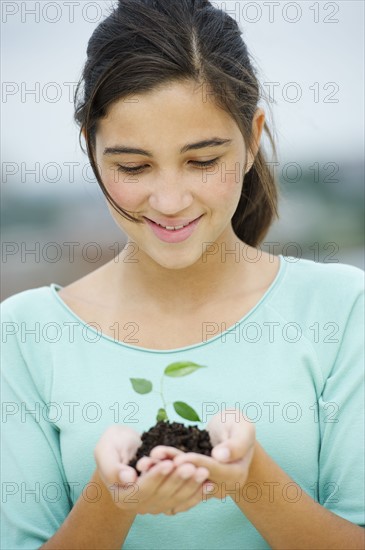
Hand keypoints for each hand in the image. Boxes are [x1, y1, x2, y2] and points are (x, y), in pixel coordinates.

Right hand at [93, 425, 209, 514]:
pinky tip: (210, 484)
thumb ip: (112, 466)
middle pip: (161, 495)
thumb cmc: (114, 445)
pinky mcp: (167, 500)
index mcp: (122, 495)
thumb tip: (127, 479)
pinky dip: (197, 493)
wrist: (124, 449)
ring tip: (203, 471)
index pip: (141, 488)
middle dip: (177, 479)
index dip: (155, 476)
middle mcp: (139, 505)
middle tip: (192, 465)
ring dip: (191, 486)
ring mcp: (154, 505)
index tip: (168, 463)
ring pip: (175, 498)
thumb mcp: (105, 449)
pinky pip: (184, 499)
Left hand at [139, 409, 255, 503]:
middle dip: (172, 469)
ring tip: (145, 463)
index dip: (195, 463)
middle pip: (193, 479)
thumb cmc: (238, 425)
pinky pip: (177, 481)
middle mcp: (221, 487)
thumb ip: (235, 443)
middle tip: (153, 459)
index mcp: (235, 474)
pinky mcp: (193, 483)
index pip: (212, 470)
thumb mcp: (242, 427)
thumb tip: (221, 456)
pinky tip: (145, 470)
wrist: (230, 431)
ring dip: (162, 474)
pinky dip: (161, 475)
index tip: (178, 458)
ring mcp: (207, 488)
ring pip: (182, 482)